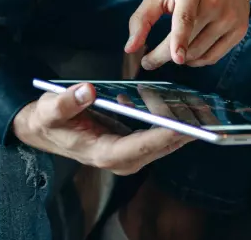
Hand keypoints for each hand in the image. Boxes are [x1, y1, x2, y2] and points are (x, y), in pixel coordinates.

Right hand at [11, 83, 191, 175]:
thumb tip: (87, 91)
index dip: (163, 137)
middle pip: (159, 148)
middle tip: (205, 113)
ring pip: (162, 143)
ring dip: (180, 126)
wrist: (45, 128)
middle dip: (183, 132)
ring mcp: (127, 154)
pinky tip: (175, 102)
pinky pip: (157, 135)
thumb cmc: (48, 120)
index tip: (185, 127)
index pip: (140, 147)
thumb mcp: (49, 109)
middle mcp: (119, 159)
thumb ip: (67, 101)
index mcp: (103, 153)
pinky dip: (169, 121)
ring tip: (198, 105)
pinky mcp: (131, 145)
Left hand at [125, 0, 250, 70]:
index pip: (186, 18)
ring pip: (199, 53)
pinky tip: (189, 52)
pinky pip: (213, 57)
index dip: (180, 39)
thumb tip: (130, 48)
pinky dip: (197, 60)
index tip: (176, 57)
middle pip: (189, 42)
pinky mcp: (239, 29)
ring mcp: (229, 18)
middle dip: (164, 56)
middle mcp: (214, 3)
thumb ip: (142, 18)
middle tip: (149, 61)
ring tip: (171, 50)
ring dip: (180, 58)